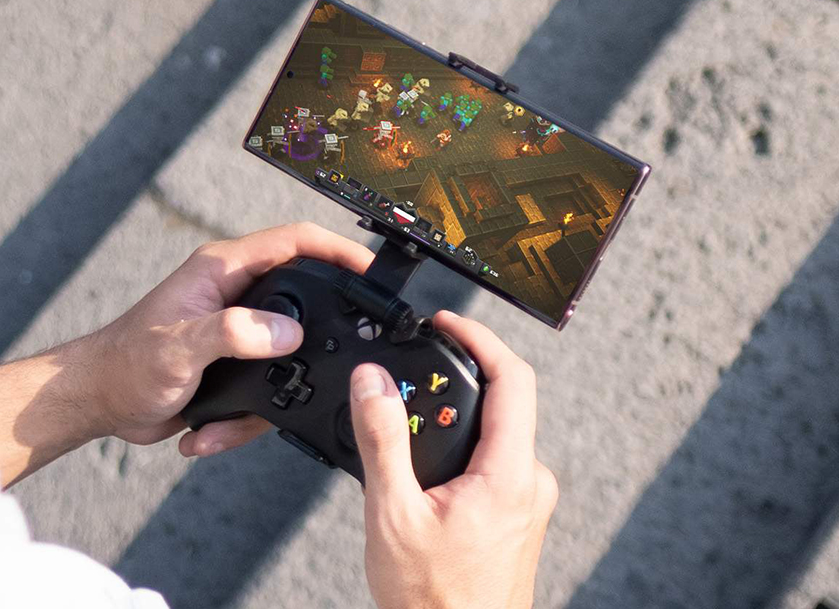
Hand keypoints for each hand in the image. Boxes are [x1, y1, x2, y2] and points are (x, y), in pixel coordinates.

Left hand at [89, 222, 374, 451]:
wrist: (98, 400)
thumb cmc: (125, 362)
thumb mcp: (179, 345)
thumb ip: (233, 332)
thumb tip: (287, 333)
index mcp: (222, 271)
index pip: (293, 242)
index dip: (336, 250)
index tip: (370, 271)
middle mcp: (233, 296)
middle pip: (301, 302)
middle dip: (314, 339)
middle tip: (331, 362)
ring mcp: (236, 332)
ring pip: (285, 358)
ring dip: (266, 399)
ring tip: (222, 418)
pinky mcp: (232, 366)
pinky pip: (262, 393)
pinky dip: (239, 421)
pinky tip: (204, 431)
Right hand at [350, 311, 557, 608]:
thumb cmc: (432, 601)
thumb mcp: (392, 512)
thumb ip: (382, 439)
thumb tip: (373, 381)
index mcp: (509, 475)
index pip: (513, 379)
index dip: (479, 338)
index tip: (446, 323)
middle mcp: (530, 484)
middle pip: (505, 402)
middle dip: (456, 379)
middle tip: (410, 374)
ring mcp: (527, 502)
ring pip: (497, 435)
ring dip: (455, 418)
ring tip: (407, 427)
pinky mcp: (518, 518)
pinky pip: (494, 463)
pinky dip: (460, 449)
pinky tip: (422, 473)